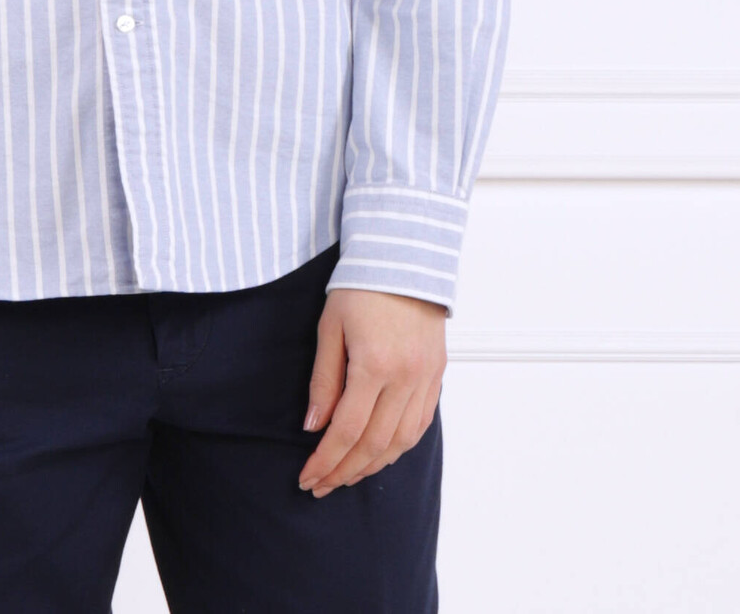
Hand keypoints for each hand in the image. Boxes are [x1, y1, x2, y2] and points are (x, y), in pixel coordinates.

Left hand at [297, 288, 445, 496]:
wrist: (404, 259)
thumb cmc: (360, 287)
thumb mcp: (329, 327)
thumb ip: (324, 379)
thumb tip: (314, 426)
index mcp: (375, 364)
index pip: (347, 429)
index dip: (326, 460)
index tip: (307, 477)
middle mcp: (405, 378)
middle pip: (375, 444)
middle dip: (345, 471)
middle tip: (321, 485)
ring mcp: (426, 378)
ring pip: (402, 441)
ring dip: (373, 465)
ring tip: (347, 475)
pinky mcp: (437, 375)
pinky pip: (420, 424)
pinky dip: (399, 446)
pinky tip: (380, 454)